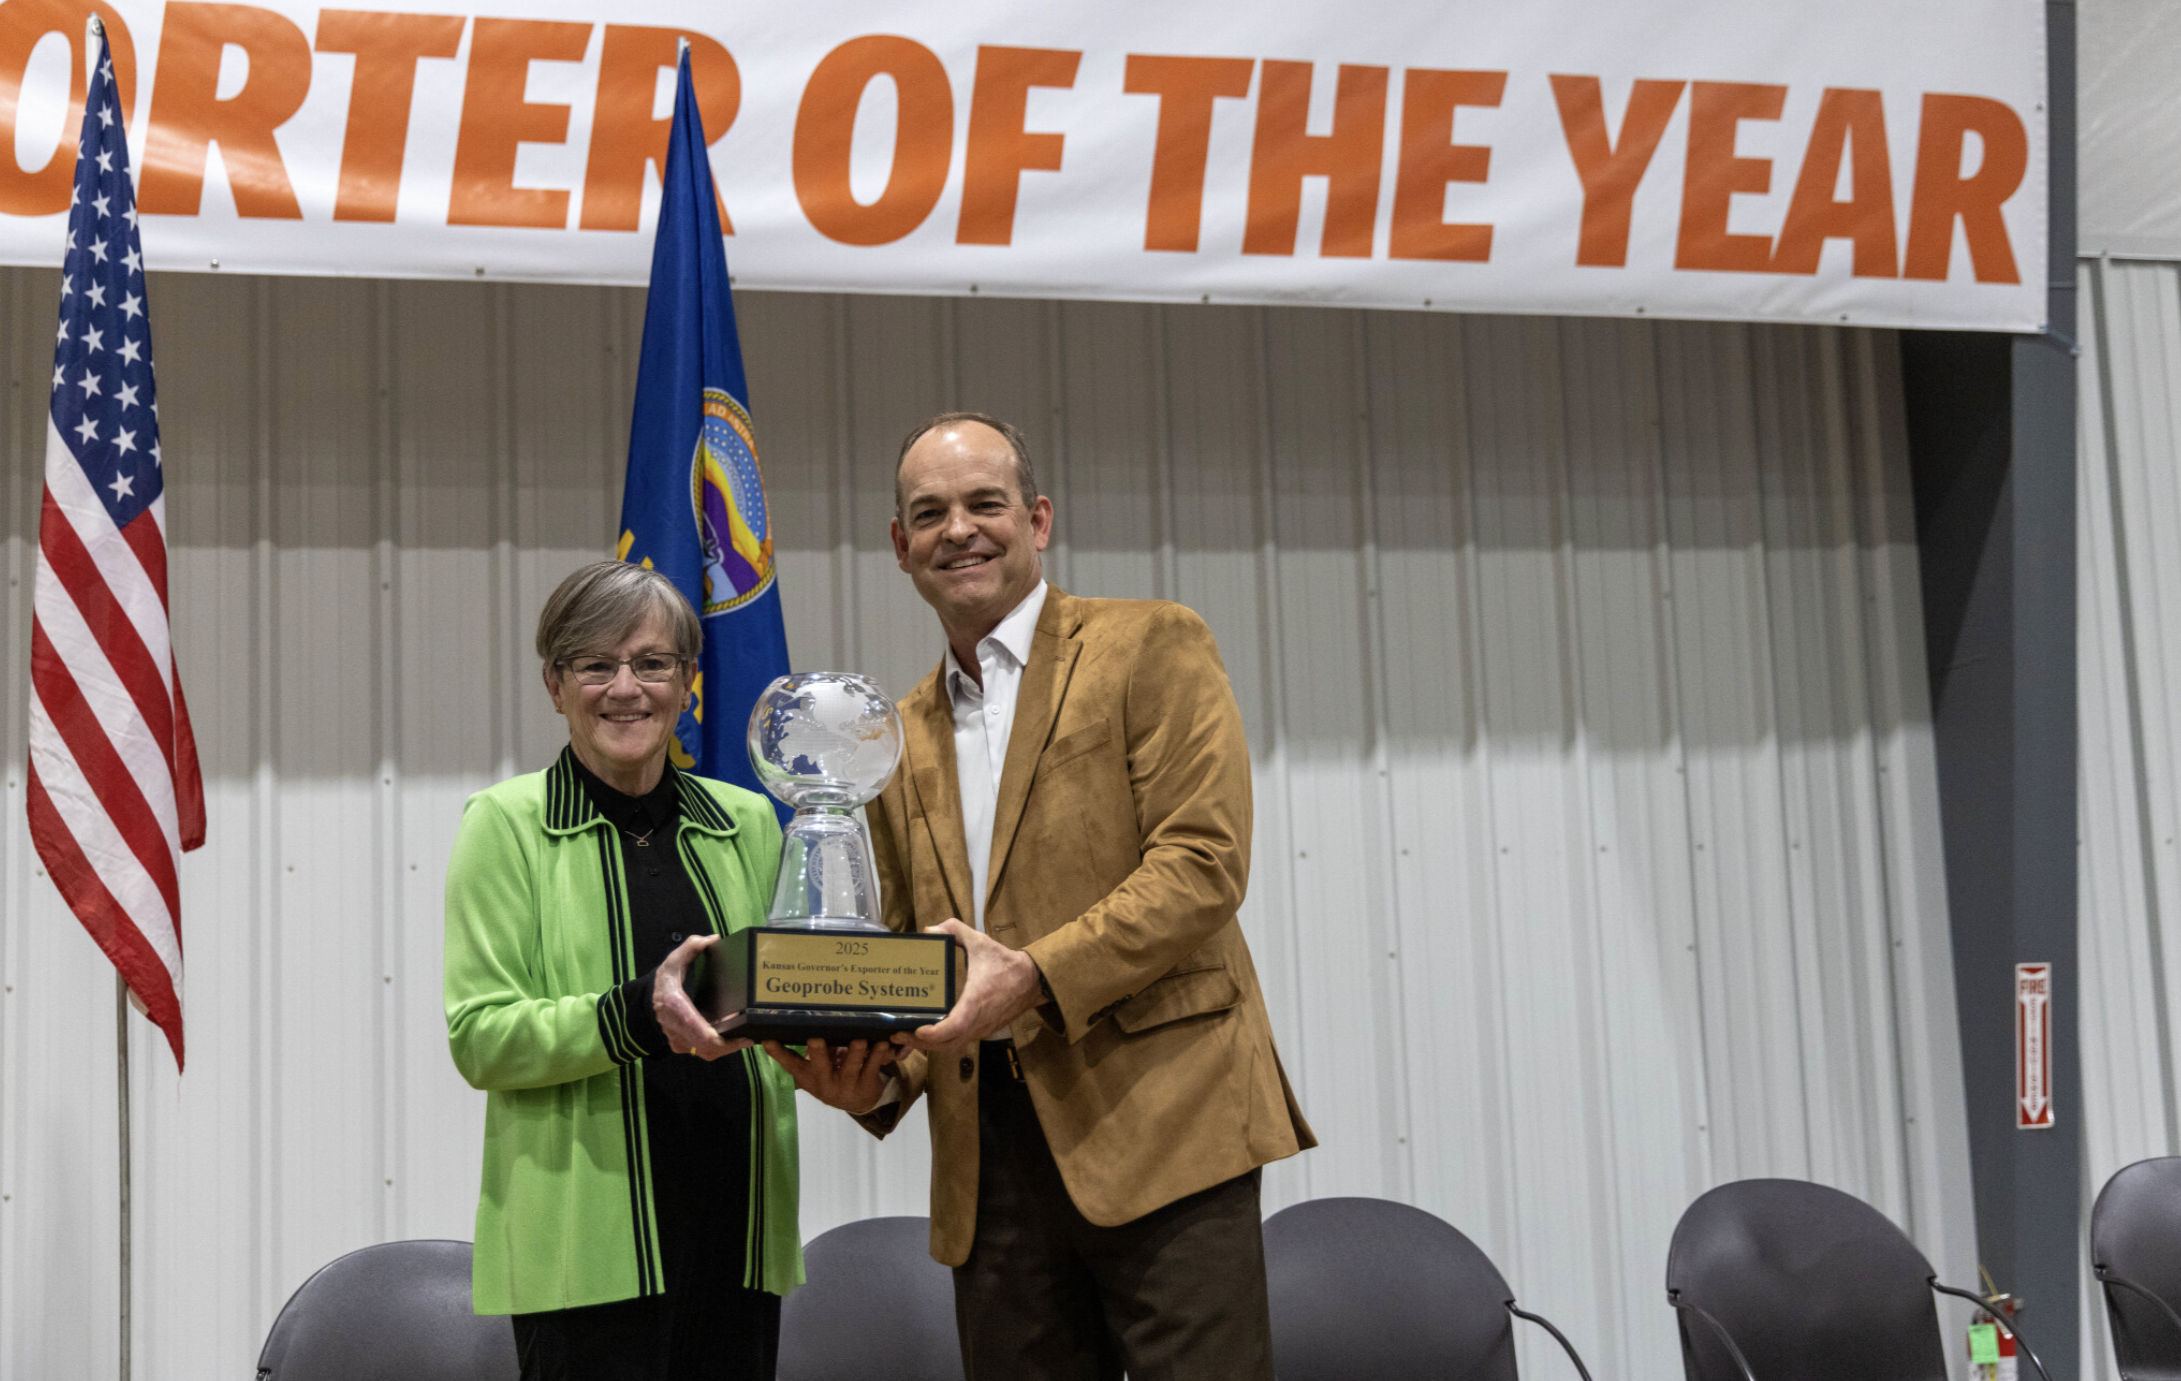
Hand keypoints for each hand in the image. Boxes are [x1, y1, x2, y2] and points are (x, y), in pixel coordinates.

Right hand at [653, 934, 752, 1060]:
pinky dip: (716, 1047)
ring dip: (725, 1048)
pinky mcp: (679, 1045)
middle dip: (731, 1047)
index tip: (744, 1036)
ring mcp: (677, 1040)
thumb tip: (712, 939)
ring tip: (743, 1036)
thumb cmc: (661, 982)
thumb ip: (690, 947)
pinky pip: (700, 1051)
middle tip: (750, 1037)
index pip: (704, 1034)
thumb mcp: (673, 961)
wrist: (642, 1002)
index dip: (726, 1041)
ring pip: (706, 1053)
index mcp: (678, 1008)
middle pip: (709, 1049)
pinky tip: (729, 1037)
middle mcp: (677, 1028)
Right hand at [763, 1038, 900, 1113]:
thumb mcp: (814, 1070)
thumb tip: (790, 1026)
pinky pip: (871, 1068)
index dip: (777, 1052)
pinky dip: (876, 1055)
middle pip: (820, 1066)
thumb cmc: (832, 1076)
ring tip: (858, 1038)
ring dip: (854, 1051)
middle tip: (817, 1038)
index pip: (790, 1063)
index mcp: (808, 1076)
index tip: (767, 1039)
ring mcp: (846, 1086)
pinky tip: (881, 1042)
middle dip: (818, 1052)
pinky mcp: (866, 1085)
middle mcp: (824, 1082)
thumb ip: (807, 1054)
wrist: (857, 1102)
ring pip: (850, 1067)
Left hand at [900, 919, 1046, 1053]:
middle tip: (899, 1033)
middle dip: (922, 1044)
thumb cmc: (1005, 963)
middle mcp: (979, 1021)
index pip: (955, 1026)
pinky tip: (928, 1033)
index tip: (917, 1030)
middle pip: (948, 1045)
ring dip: (930, 1046)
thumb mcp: (980, 941)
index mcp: (977, 1000)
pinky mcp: (983, 1032)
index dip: (934, 1033)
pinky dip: (942, 1043)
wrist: (1032, 981)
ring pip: (953, 1047)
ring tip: (908, 1035)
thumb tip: (930, 930)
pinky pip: (960, 1043)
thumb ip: (955, 930)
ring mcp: (981, 1029)